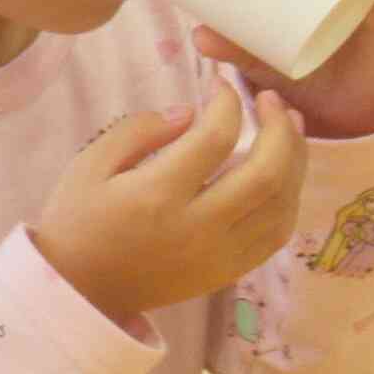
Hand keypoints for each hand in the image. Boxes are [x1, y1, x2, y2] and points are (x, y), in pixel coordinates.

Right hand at [32, 81, 306, 328]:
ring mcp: (218, 255)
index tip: (221, 84)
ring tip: (289, 127)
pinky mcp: (227, 272)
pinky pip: (276, 234)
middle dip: (279, 127)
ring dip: (294, 160)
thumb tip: (190, 113)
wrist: (80, 290)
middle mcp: (197, 227)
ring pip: (282, 204)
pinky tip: (284, 173)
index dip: (227, 102)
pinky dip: (289, 199)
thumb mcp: (90, 164)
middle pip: (266, 173)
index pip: (215, 137)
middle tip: (272, 100)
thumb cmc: (78, 221)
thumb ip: (138, 130)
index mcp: (157, 195)